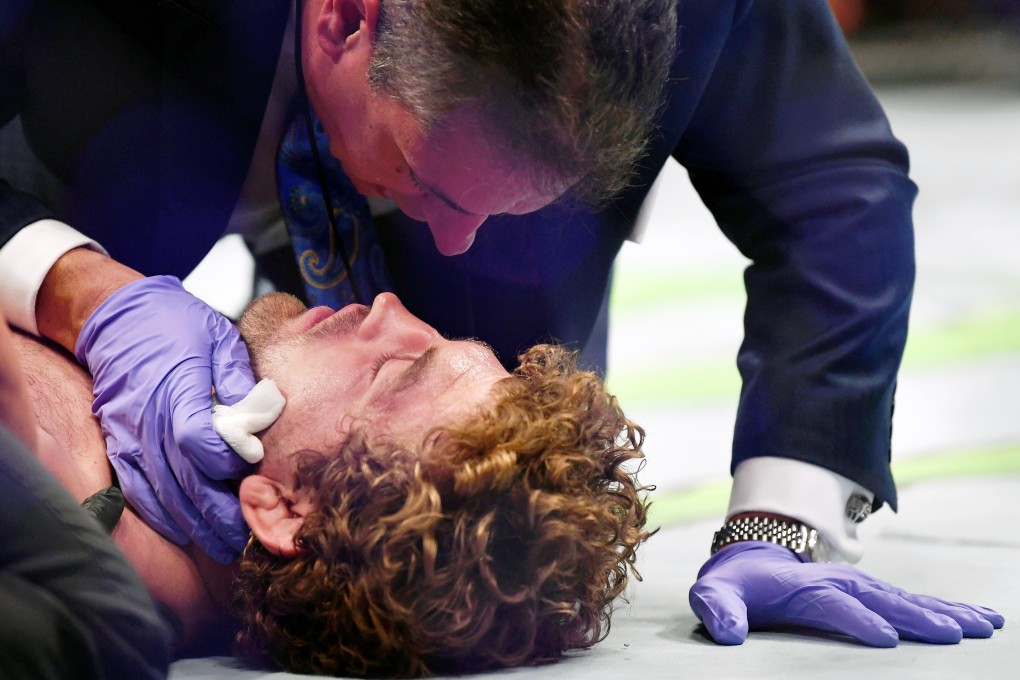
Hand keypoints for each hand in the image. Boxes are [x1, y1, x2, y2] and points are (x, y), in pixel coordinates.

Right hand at [75, 276, 256, 562]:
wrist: (120, 317)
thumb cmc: (178, 324)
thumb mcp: (218, 336)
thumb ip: (237, 377)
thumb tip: (260, 415)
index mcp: (175, 388)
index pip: (196, 439)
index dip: (224, 461)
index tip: (251, 467)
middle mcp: (148, 417)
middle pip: (181, 477)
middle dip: (214, 514)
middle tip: (243, 541)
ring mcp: (130, 433)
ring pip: (159, 489)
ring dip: (191, 523)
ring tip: (221, 546)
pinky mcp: (119, 442)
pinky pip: (136, 486)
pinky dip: (158, 513)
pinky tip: (182, 532)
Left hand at [689, 541, 1003, 645]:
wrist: (748, 559)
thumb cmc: (732, 586)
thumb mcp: (713, 595)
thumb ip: (716, 610)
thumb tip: (727, 632)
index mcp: (799, 587)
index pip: (831, 603)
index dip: (856, 619)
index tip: (885, 639)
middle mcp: (834, 582)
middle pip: (880, 598)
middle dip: (915, 616)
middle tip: (953, 634)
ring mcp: (854, 586)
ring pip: (904, 599)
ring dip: (943, 612)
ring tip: (983, 624)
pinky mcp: (867, 594)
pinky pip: (910, 602)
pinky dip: (943, 610)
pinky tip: (975, 620)